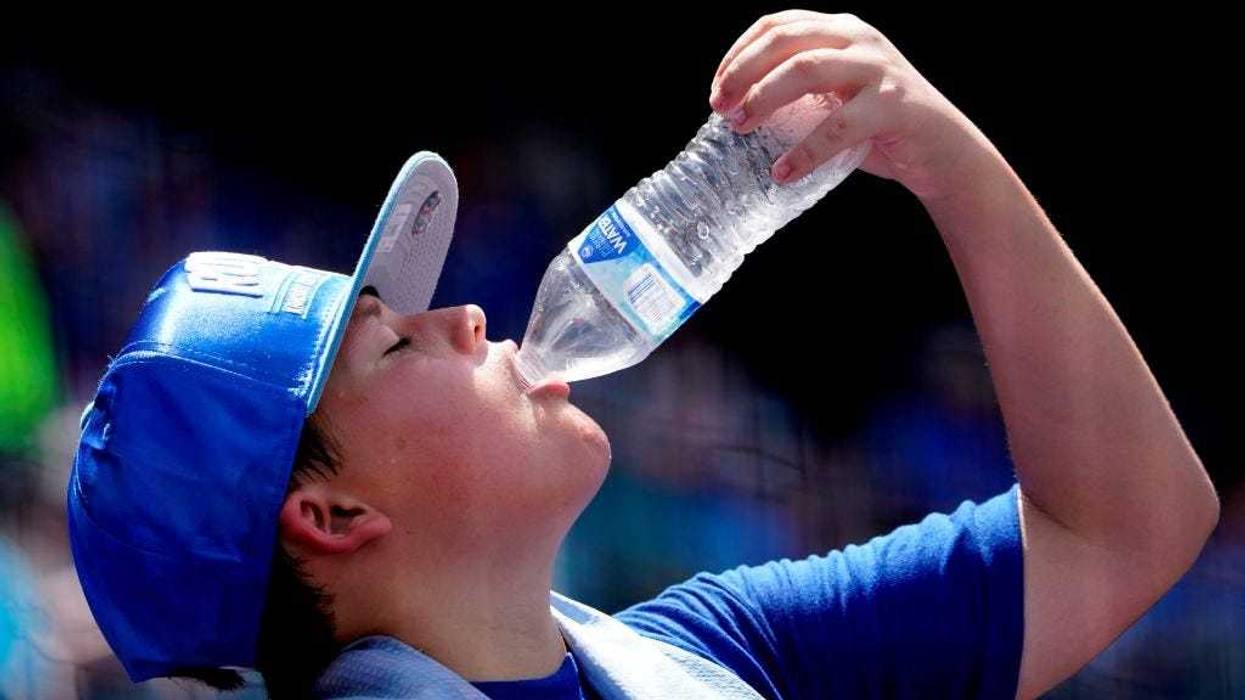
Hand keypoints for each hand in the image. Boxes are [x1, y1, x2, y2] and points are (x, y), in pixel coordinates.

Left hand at [710, 11, 990, 201]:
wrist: (944, 152)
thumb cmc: (881, 129)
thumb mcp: (836, 97)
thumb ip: (800, 92)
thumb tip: (738, 111)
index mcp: (840, 30)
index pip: (776, 25)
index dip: (738, 54)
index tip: (717, 89)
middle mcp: (858, 39)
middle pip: (784, 41)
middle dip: (742, 73)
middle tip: (720, 109)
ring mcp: (878, 69)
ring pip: (805, 71)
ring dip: (763, 99)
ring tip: (741, 130)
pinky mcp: (893, 105)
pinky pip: (838, 126)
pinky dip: (804, 152)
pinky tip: (783, 172)